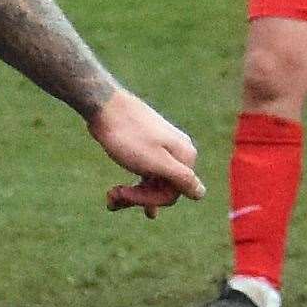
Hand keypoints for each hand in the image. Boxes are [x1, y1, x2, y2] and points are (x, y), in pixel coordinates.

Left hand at [88, 90, 203, 216]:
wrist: (105, 107)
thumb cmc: (128, 136)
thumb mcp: (156, 161)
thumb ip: (181, 178)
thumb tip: (201, 194)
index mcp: (185, 157)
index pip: (174, 193)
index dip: (149, 200)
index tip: (126, 195)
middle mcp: (178, 153)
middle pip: (163, 188)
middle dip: (138, 197)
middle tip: (112, 196)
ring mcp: (163, 149)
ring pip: (152, 182)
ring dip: (132, 194)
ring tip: (111, 199)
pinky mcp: (147, 147)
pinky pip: (144, 173)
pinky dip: (132, 184)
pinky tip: (120, 195)